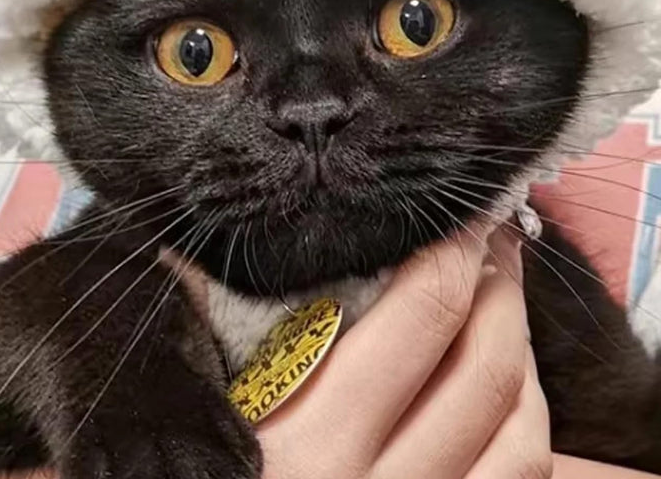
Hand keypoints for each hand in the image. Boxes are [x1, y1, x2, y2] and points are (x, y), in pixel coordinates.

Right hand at [0, 225, 658, 478]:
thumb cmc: (143, 468)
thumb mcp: (155, 396)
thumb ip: (185, 318)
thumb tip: (205, 234)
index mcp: (295, 452)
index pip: (417, 318)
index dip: (451, 251)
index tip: (457, 211)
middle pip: (482, 368)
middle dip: (498, 284)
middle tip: (493, 229)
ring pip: (517, 435)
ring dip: (518, 348)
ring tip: (499, 292)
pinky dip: (520, 425)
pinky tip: (497, 378)